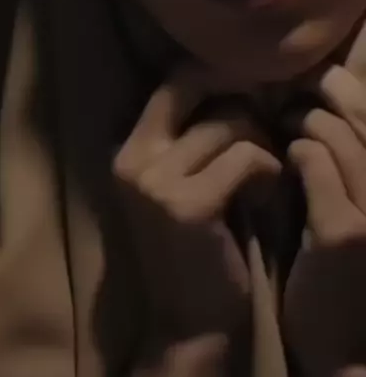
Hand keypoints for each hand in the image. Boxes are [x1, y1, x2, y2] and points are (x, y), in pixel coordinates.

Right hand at [113, 61, 280, 363]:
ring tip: (262, 175)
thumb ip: (187, 136)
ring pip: (228, 124)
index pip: (171, 82)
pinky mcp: (187, 206)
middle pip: (193, 88)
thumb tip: (230, 82)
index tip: (247, 87)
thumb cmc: (192, 248)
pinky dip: (267, 170)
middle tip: (260, 127)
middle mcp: (132, 159)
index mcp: (128, 150)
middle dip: (238, 98)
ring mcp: (154, 182)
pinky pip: (245, 158)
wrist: (187, 321)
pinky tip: (264, 194)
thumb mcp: (176, 183)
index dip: (213, 74)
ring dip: (259, 144)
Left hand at [283, 65, 365, 376]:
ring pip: (336, 132)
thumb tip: (315, 123)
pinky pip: (314, 160)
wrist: (345, 357)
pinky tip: (281, 154)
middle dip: (325, 90)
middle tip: (290, 86)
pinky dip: (294, 148)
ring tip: (281, 120)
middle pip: (362, 115)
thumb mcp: (351, 221)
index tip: (319, 78)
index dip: (350, 89)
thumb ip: (343, 177)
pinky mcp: (344, 230)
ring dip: (303, 119)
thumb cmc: (344, 285)